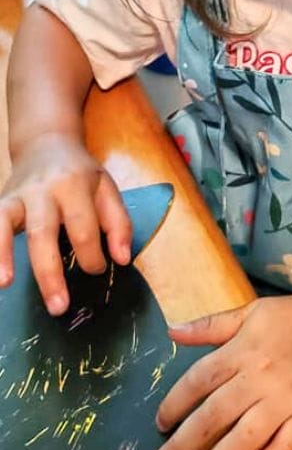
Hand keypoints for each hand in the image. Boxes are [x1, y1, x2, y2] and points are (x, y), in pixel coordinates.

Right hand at [0, 132, 131, 314]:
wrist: (46, 142)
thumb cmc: (80, 172)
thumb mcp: (106, 188)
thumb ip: (118, 223)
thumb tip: (122, 259)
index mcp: (74, 185)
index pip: (83, 226)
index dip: (92, 253)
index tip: (98, 270)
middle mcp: (42, 189)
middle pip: (44, 232)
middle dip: (50, 272)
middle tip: (59, 307)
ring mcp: (17, 196)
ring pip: (7, 226)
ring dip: (4, 256)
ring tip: (5, 285)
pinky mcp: (1, 202)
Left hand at [154, 288, 291, 449]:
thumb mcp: (251, 311)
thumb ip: (211, 325)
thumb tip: (172, 331)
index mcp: (242, 349)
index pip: (198, 380)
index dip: (174, 403)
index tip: (160, 423)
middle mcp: (259, 376)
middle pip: (214, 415)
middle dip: (183, 443)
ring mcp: (284, 400)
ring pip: (242, 440)